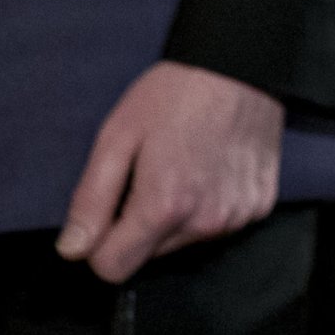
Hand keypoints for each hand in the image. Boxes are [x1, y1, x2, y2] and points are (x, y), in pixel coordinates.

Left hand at [57, 61, 283, 282]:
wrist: (241, 66)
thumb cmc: (175, 95)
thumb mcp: (116, 138)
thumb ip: (91, 200)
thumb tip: (73, 249)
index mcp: (164, 206)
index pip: (113, 268)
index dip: (99, 244)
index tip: (107, 210)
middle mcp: (206, 222)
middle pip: (150, 255)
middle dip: (140, 226)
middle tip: (149, 174)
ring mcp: (239, 216)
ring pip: (186, 241)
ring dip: (177, 216)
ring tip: (184, 166)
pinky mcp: (260, 206)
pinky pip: (220, 224)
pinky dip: (210, 204)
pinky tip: (212, 168)